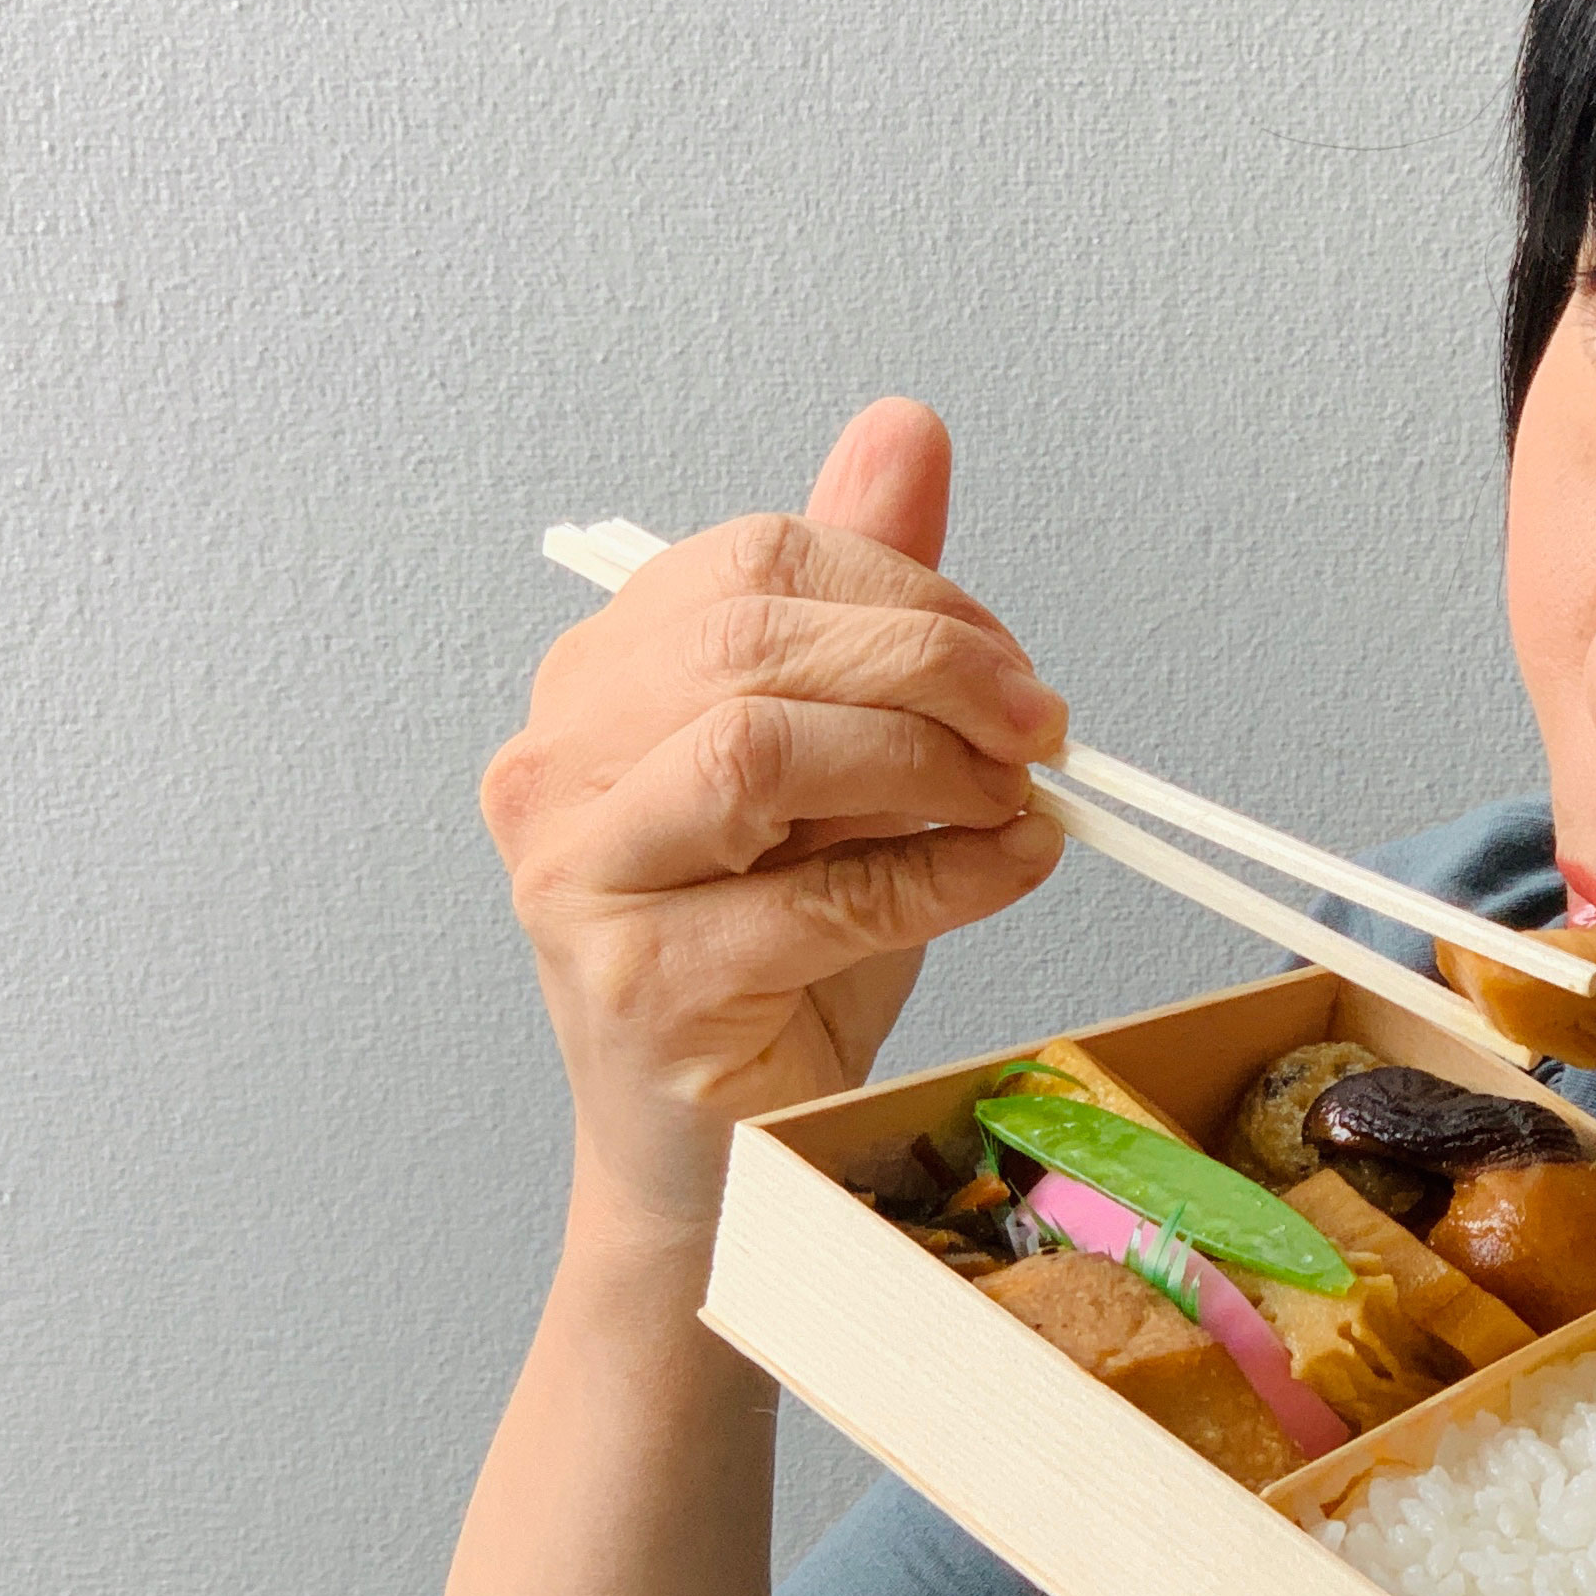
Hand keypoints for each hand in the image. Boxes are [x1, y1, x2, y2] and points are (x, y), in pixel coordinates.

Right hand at [478, 398, 1068, 1243]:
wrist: (724, 1164)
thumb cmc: (779, 955)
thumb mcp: (840, 758)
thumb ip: (862, 600)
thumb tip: (905, 431)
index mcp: (596, 681)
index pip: (758, 562)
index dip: (910, 591)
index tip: (1010, 661)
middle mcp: (553, 764)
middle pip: (756, 641)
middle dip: (936, 664)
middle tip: (1042, 723)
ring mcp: (578, 879)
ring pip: (759, 749)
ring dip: (929, 763)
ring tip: (1017, 798)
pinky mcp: (638, 989)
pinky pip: (816, 897)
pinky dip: (946, 874)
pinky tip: (1007, 871)